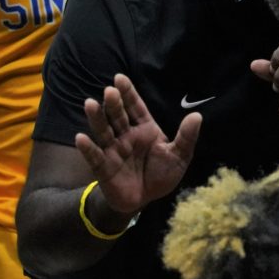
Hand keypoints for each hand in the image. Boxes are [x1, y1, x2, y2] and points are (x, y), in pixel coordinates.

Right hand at [75, 74, 201, 219]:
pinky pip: (94, 156)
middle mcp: (126, 135)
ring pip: (104, 131)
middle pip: (118, 116)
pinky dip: (87, 148)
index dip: (128, 93)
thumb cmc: (161, 174)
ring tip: (90, 103)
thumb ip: (186, 137)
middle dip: (114, 103)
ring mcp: (113, 149)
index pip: (135, 107)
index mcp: (144, 128)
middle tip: (110, 91)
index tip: (120, 78)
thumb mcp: (179, 156)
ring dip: (97, 118)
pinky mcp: (103, 167)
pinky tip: (81, 138)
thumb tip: (197, 115)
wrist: (145, 200)